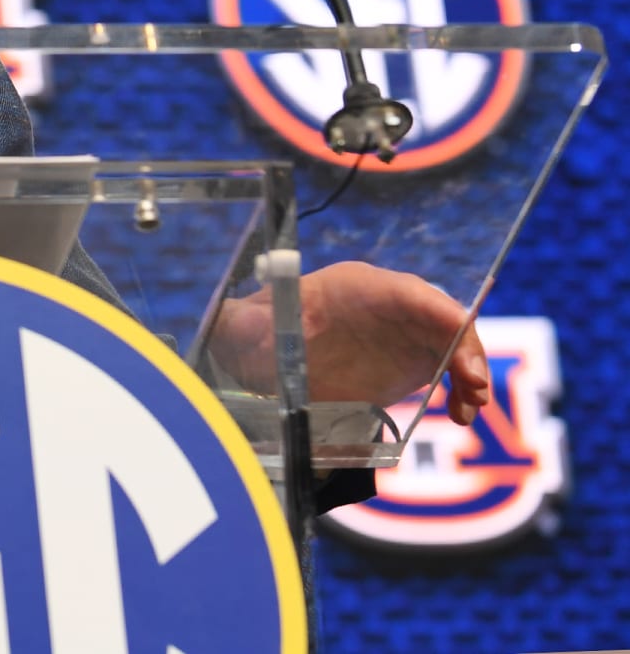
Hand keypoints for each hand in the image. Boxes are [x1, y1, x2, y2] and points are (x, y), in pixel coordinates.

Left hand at [211, 261, 489, 425]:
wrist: (266, 355)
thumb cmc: (260, 330)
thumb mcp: (247, 325)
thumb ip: (239, 323)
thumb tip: (227, 322)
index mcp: (354, 286)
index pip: (408, 290)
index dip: (439, 312)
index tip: (460, 338)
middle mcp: (387, 304)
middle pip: (441, 315)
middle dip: (465, 346)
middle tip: (474, 385)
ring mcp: (402, 332)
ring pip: (452, 342)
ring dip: (469, 371)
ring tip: (470, 408)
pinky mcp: (408, 362)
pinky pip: (447, 369)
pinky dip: (461, 389)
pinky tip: (462, 415)